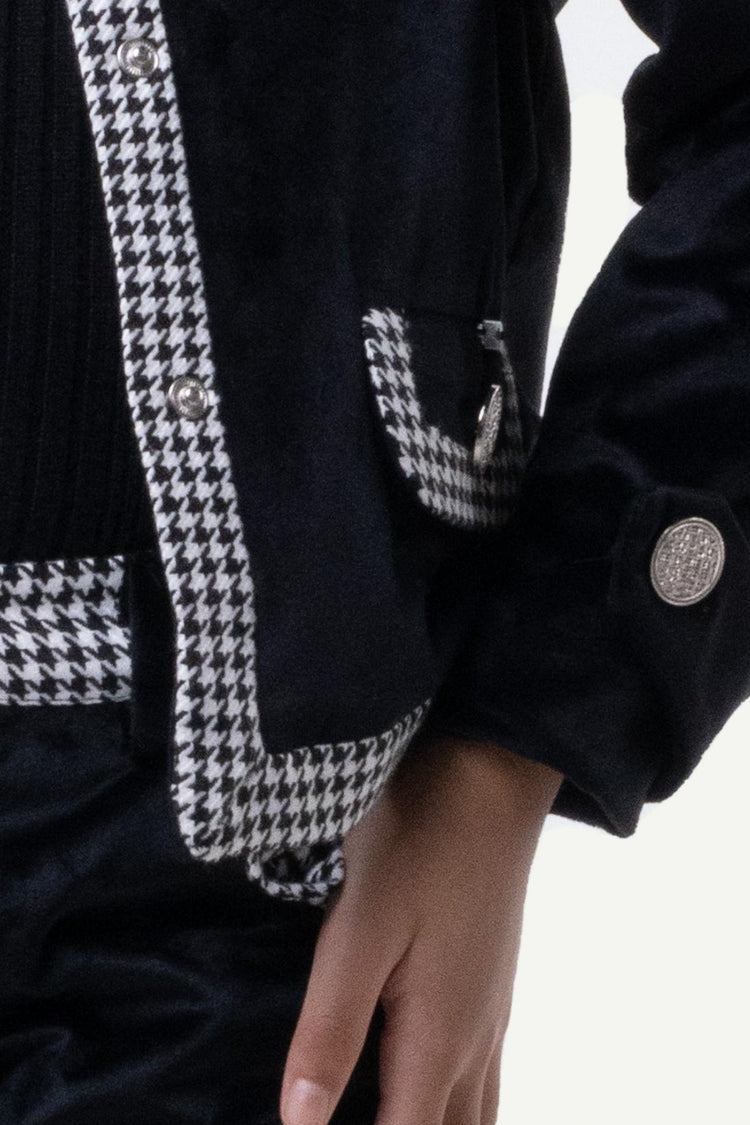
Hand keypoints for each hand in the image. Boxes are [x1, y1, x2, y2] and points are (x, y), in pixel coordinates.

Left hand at [279, 732, 562, 1124]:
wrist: (492, 774)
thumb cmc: (421, 840)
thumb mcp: (360, 927)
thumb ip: (331, 1028)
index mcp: (436, 1038)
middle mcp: (474, 1040)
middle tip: (342, 1121)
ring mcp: (491, 1011)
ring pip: (477, 1116)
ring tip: (386, 1116)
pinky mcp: (492, 982)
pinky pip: (485, 1077)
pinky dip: (458, 1109)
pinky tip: (425, 1088)